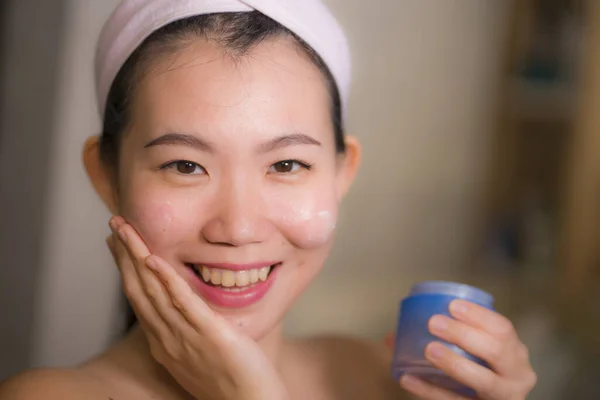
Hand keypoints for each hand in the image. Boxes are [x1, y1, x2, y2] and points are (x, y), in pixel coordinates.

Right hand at [107, 216, 288, 399]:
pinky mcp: (209, 335)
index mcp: (164, 342)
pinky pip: (183, 303)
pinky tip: (154, 259)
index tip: (118, 243)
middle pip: (139, 289)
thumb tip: (182, 308)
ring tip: (126, 230)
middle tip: (114, 224)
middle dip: (125, 254)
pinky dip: (166, 280)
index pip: (139, 298)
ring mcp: (185, 337)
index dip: (126, 268)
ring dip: (137, 257)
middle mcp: (167, 339)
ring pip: (154, 291)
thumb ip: (187, 329)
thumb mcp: (198, 353)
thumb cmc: (228, 381)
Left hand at [387, 302, 536, 399]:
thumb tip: (392, 335)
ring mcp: (502, 398)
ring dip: (454, 363)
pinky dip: (430, 391)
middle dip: (465, 335)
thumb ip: (444, 339)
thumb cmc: (479, 371)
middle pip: (496, 351)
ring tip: (429, 349)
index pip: (503, 329)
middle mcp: (517, 376)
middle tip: (434, 323)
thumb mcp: (474, 353)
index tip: (452, 305)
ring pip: (483, 381)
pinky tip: (408, 379)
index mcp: (514, 352)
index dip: (478, 315)